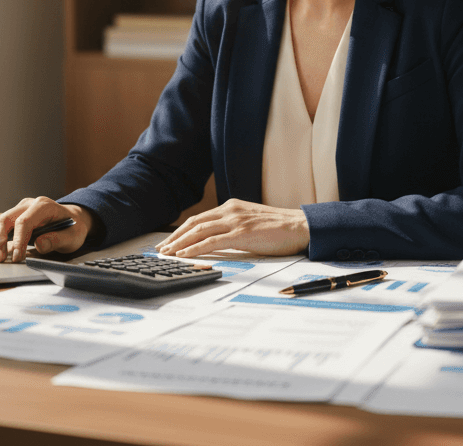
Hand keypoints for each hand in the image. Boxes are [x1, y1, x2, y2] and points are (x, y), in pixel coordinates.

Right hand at [0, 197, 92, 262]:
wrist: (73, 220)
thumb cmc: (73, 228)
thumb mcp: (73, 236)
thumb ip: (58, 240)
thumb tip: (39, 244)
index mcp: (44, 206)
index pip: (24, 222)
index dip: (18, 241)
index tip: (17, 257)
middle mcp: (28, 204)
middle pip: (6, 219)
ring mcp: (19, 209)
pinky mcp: (14, 218)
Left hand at [156, 199, 308, 257]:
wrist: (301, 227)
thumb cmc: (281, 229)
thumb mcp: (252, 223)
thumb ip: (235, 228)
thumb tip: (218, 242)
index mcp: (232, 206)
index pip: (200, 218)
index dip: (182, 231)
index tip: (170, 241)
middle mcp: (231, 210)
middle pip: (194, 223)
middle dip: (175, 237)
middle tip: (161, 249)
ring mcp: (235, 221)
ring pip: (199, 231)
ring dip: (179, 243)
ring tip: (167, 254)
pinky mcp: (241, 233)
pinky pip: (212, 241)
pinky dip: (195, 248)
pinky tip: (184, 255)